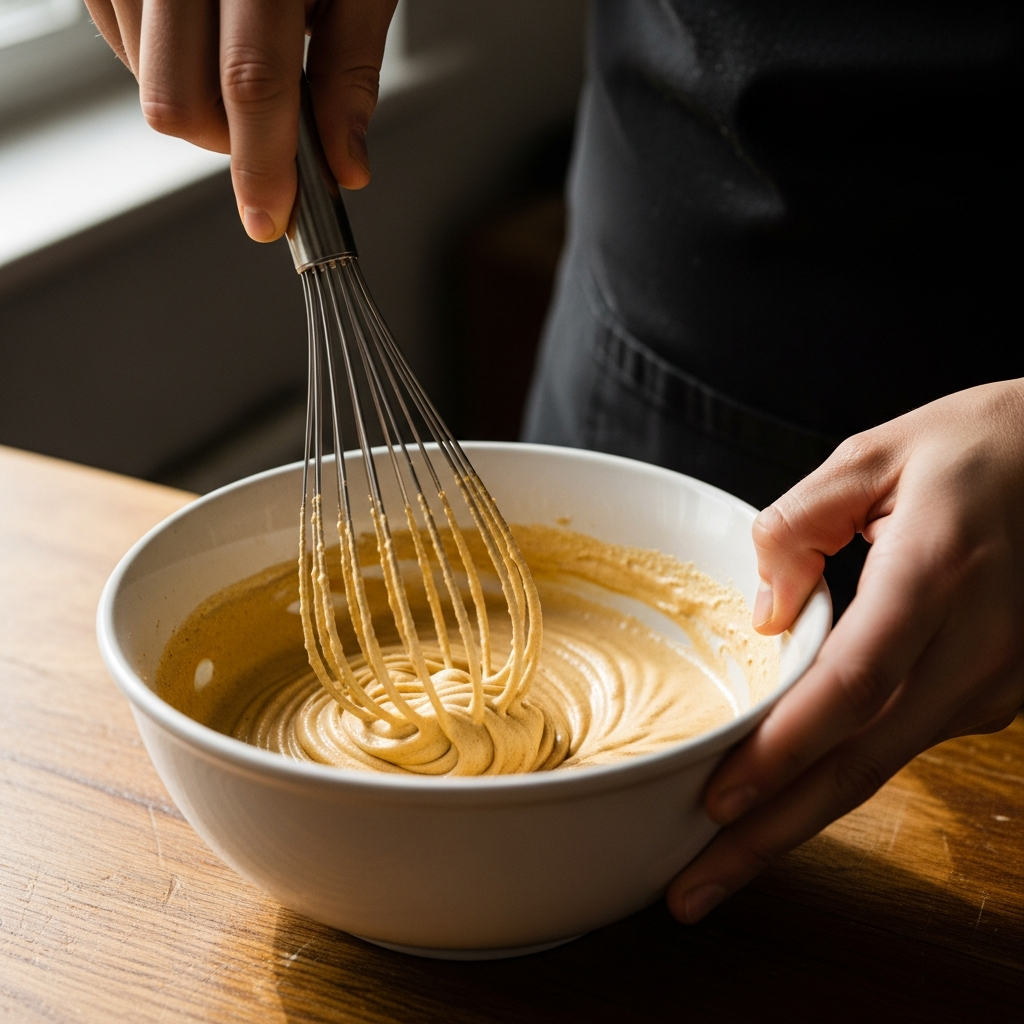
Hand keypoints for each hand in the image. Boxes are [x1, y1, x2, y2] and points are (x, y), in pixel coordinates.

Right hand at [84, 0, 398, 240]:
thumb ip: (350, 74)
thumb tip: (343, 164)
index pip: (251, 84)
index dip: (262, 166)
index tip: (271, 219)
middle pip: (178, 98)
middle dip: (228, 145)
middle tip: (270, 136)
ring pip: (144, 81)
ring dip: (198, 109)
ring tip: (240, 65)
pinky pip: (120, 45)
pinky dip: (164, 68)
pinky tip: (202, 40)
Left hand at [668, 379, 1023, 922]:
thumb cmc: (976, 449)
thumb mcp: (876, 456)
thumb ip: (801, 525)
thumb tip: (763, 615)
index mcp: (938, 574)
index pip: (853, 684)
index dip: (784, 750)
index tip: (718, 802)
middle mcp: (976, 647)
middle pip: (863, 759)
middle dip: (772, 832)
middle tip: (694, 888)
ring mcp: (994, 681)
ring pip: (881, 765)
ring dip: (798, 818)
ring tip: (719, 863)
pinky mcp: (992, 695)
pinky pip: (899, 742)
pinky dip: (836, 778)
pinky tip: (783, 798)